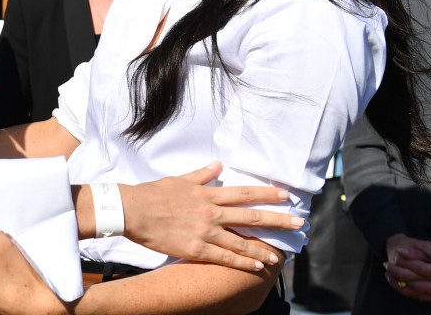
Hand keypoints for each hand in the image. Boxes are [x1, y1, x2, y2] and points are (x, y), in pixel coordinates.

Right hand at [121, 161, 301, 270]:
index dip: (267, 194)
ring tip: (280, 255)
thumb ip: (202, 174)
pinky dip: (243, 262)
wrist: (132, 210)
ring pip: (241, 242)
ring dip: (263, 248)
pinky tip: (257, 266)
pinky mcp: (195, 249)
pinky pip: (224, 257)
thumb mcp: (180, 180)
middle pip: (251, 217)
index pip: (244, 193)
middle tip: (298, 223)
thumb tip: (218, 164)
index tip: (286, 195)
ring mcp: (205, 232)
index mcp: (208, 194)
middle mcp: (211, 212)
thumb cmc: (154, 194)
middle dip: (277, 220)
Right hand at [384, 233, 430, 302]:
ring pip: (416, 293)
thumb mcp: (417, 243)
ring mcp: (397, 283)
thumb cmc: (410, 246)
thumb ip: (427, 248)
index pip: (419, 268)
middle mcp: (396, 273)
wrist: (395, 250)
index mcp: (400, 260)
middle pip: (416, 283)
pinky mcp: (403, 289)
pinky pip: (417, 297)